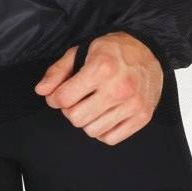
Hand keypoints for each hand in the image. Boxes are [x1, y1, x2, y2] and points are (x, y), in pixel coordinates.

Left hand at [33, 32, 164, 143]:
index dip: (55, 98)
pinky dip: (103, 131)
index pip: (63, 98)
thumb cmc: (112, 52)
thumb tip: (41, 91)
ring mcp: (132, 104)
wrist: (149, 52)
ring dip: (87, 121)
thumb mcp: (81, 52)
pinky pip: (110, 138)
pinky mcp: (142, 117)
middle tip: (77, 99)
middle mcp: (118, 88)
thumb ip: (58, 71)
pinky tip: (104, 115)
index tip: (59, 94)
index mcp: (101, 68)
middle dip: (70, 110)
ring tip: (92, 106)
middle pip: (76, 118)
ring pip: (92, 131)